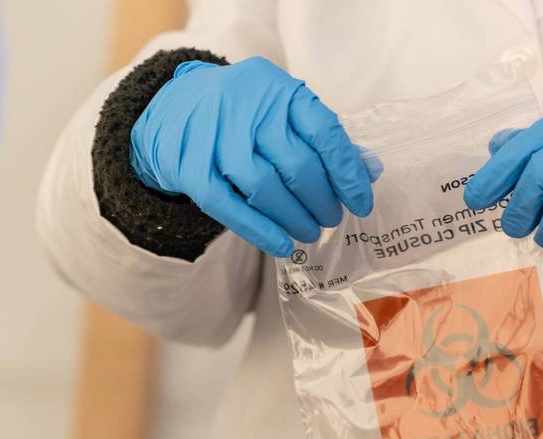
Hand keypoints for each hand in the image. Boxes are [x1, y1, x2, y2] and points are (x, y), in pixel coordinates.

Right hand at [130, 57, 378, 256]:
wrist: (173, 107)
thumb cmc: (242, 113)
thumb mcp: (282, 109)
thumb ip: (323, 137)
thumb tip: (369, 171)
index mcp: (277, 89)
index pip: (325, 132)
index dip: (348, 174)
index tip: (360, 203)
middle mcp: (245, 107)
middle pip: (297, 165)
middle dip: (322, 201)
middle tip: (332, 218)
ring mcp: (213, 136)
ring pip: (264, 188)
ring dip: (294, 218)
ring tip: (309, 231)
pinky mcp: (190, 166)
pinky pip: (229, 206)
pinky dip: (259, 230)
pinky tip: (281, 245)